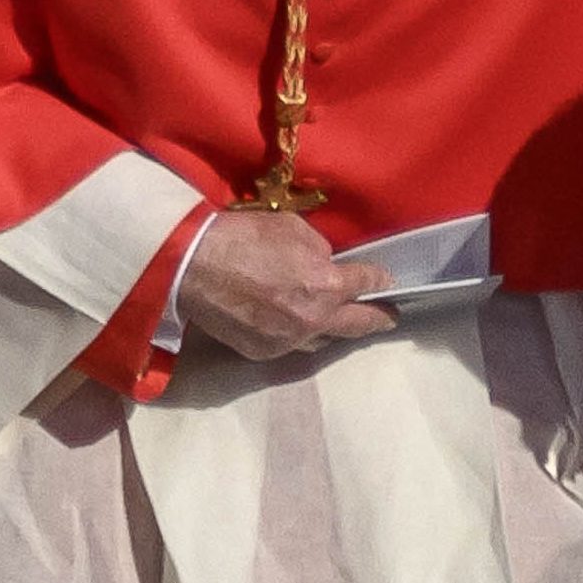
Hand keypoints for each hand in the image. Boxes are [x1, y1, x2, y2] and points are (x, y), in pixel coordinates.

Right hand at [177, 203, 385, 359]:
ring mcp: (288, 340)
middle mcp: (314, 320)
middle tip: (389, 318)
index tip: (386, 281)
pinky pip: (291, 345)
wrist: (193, 267)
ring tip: (342, 322)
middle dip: (377, 319)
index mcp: (328, 285)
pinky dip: (297, 334)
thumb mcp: (294, 230)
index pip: (367, 283)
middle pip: (358, 324)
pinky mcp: (263, 352)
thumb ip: (318, 251)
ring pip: (323, 338)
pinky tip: (296, 325)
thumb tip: (325, 263)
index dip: (379, 280)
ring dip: (334, 329)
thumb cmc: (243, 238)